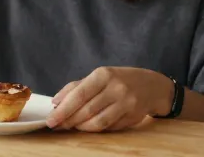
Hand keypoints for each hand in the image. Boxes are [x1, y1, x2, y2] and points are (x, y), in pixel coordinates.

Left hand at [48, 67, 173, 131]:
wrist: (152, 86)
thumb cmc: (120, 79)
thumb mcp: (100, 76)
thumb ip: (78, 86)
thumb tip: (56, 101)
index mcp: (103, 75)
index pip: (79, 94)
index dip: (63, 108)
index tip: (51, 118)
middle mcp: (115, 89)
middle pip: (87, 110)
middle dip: (68, 119)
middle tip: (55, 125)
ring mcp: (126, 104)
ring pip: (98, 122)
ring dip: (81, 127)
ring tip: (70, 126)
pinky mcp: (132, 117)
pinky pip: (109, 127)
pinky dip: (95, 129)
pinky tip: (87, 127)